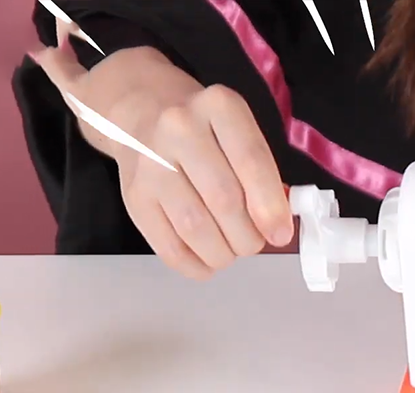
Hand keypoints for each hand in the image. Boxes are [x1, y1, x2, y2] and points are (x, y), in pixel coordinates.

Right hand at [31, 21, 291, 279]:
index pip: (251, 161)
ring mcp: (150, 162)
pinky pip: (167, 244)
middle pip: (223, 199)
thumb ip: (263, 176)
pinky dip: (194, 264)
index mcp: (219, 106)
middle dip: (247, 235)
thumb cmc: (206, 133)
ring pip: (195, 226)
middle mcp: (179, 127)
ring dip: (222, 253)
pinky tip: (208, 263)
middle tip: (254, 244)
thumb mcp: (239, 135)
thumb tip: (276, 229)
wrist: (143, 115)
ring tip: (232, 252)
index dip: (270, 206)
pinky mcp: (133, 196)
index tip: (280, 234)